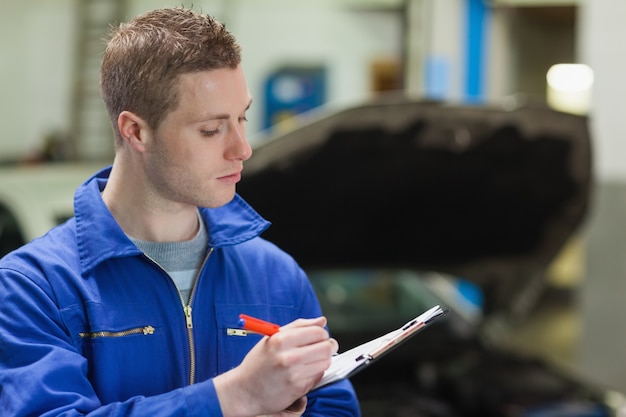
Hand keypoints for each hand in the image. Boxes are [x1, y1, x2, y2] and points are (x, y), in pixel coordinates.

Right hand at [214, 317, 337, 416]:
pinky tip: (303, 372)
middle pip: (326, 348)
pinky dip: (315, 373)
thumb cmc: (259, 362)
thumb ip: (299, 326)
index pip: (317, 332)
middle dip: (328, 346)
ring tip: (311, 360)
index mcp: (281, 340)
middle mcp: (288, 357)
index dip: (322, 334)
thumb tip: (322, 321)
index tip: (319, 336)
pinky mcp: (298, 389)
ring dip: (322, 360)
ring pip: (325, 362)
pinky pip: (318, 376)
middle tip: (323, 347)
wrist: (245, 390)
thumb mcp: (273, 337)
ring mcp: (294, 375)